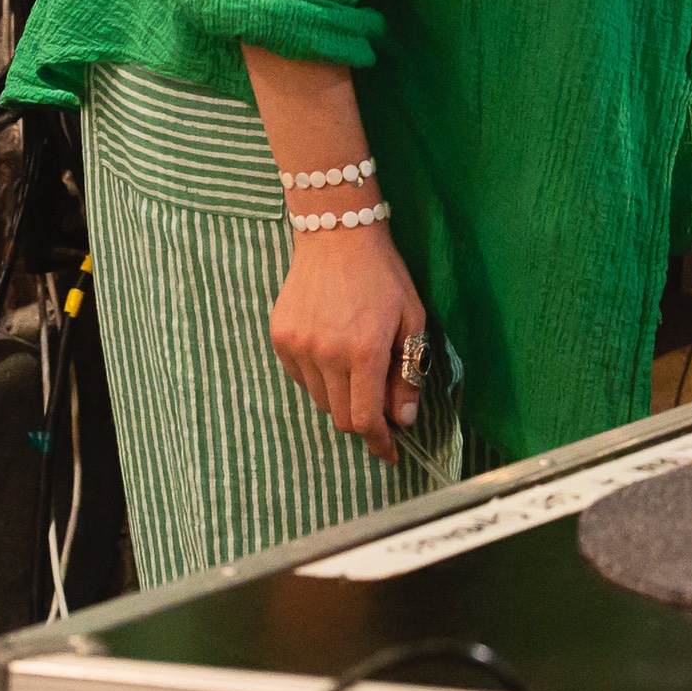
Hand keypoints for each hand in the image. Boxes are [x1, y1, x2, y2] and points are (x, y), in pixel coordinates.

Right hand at [269, 223, 426, 464]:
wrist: (337, 237)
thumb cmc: (384, 276)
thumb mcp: (412, 320)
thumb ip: (407, 373)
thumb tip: (403, 419)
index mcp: (364, 351)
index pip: (364, 418)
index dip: (378, 442)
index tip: (390, 453)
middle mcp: (326, 354)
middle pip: (339, 416)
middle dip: (363, 420)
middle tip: (380, 406)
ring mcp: (298, 346)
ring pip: (319, 399)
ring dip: (341, 397)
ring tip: (358, 367)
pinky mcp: (280, 338)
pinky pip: (300, 377)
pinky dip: (319, 378)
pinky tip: (334, 352)